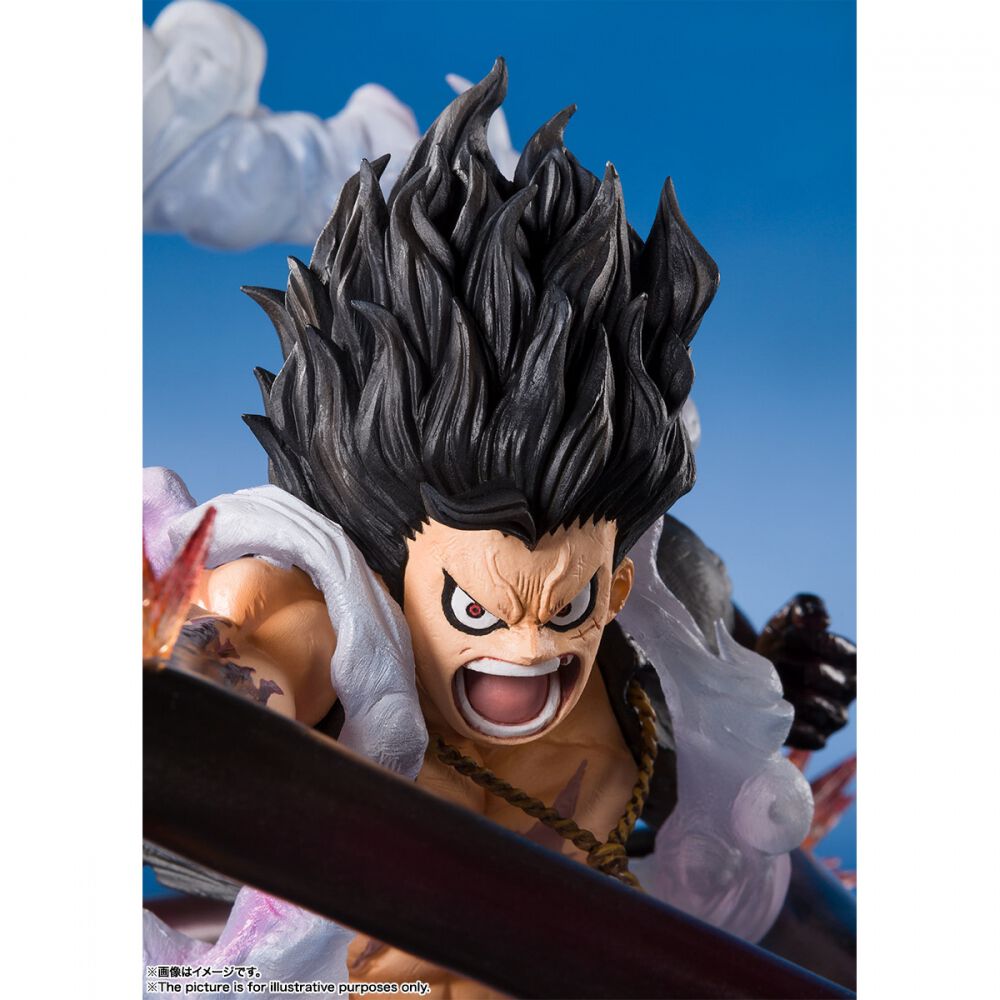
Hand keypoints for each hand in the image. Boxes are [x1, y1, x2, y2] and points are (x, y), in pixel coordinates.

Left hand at [755, 594, 855, 750]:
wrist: (755, 670)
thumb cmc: (782, 640)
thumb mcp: (791, 614)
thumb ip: (806, 605)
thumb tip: (817, 620)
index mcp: (852, 659)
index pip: (840, 650)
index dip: (811, 640)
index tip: (786, 634)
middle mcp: (850, 689)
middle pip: (821, 675)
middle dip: (791, 663)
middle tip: (774, 658)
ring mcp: (836, 716)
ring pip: (816, 707)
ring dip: (787, 691)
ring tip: (770, 681)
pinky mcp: (819, 738)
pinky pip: (811, 737)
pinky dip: (791, 724)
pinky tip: (775, 710)